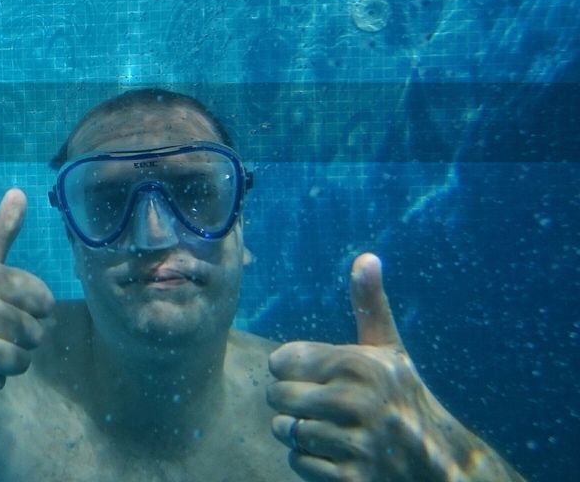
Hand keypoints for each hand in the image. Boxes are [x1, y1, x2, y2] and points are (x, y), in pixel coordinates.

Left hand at [267, 253, 465, 481]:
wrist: (440, 464)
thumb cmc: (404, 398)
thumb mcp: (389, 351)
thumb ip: (370, 305)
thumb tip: (367, 257)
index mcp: (358, 364)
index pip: (281, 360)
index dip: (292, 370)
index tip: (316, 377)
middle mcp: (357, 401)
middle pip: (276, 395)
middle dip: (290, 403)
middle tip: (320, 407)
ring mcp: (355, 442)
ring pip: (285, 430)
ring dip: (299, 434)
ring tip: (331, 430)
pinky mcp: (350, 478)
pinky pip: (298, 462)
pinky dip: (310, 462)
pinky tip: (337, 455)